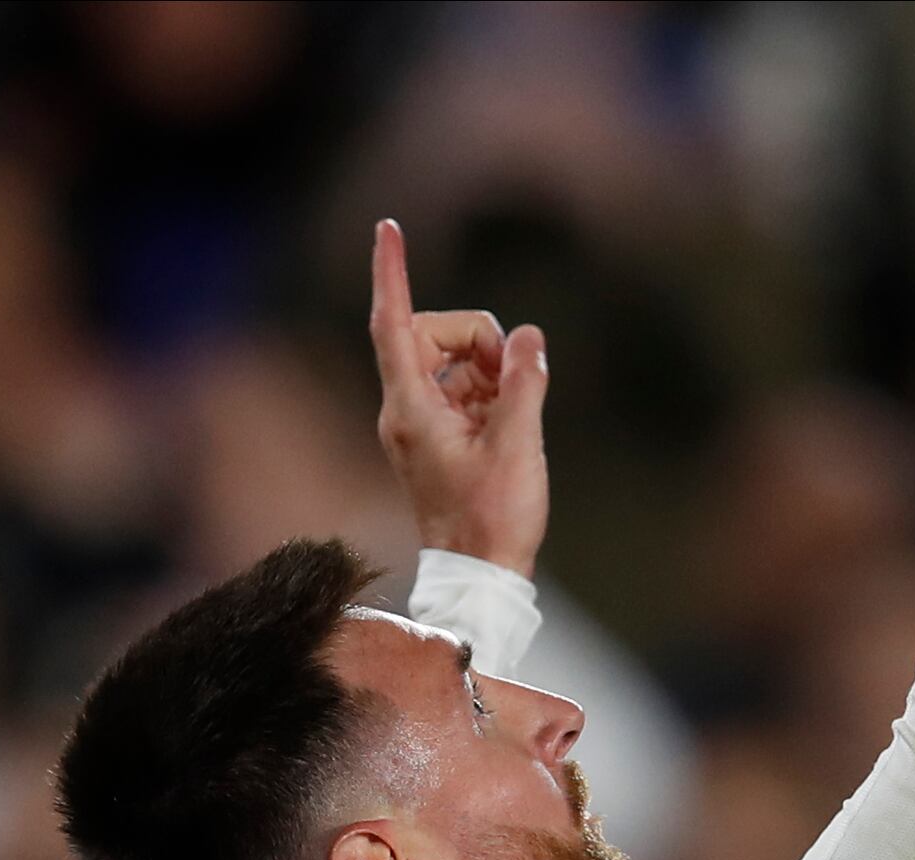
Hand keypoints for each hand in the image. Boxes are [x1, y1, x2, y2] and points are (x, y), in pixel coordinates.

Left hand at [368, 219, 547, 574]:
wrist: (482, 575)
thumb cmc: (493, 519)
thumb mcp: (518, 445)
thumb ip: (522, 383)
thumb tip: (527, 337)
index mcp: (411, 408)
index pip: (394, 322)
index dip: (392, 272)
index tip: (388, 229)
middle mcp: (405, 410)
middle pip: (431, 335)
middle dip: (476, 340)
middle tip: (513, 379)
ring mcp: (419, 423)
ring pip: (450, 360)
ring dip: (488, 369)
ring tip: (514, 412)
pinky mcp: (437, 437)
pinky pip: (460, 389)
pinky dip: (488, 391)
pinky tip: (509, 423)